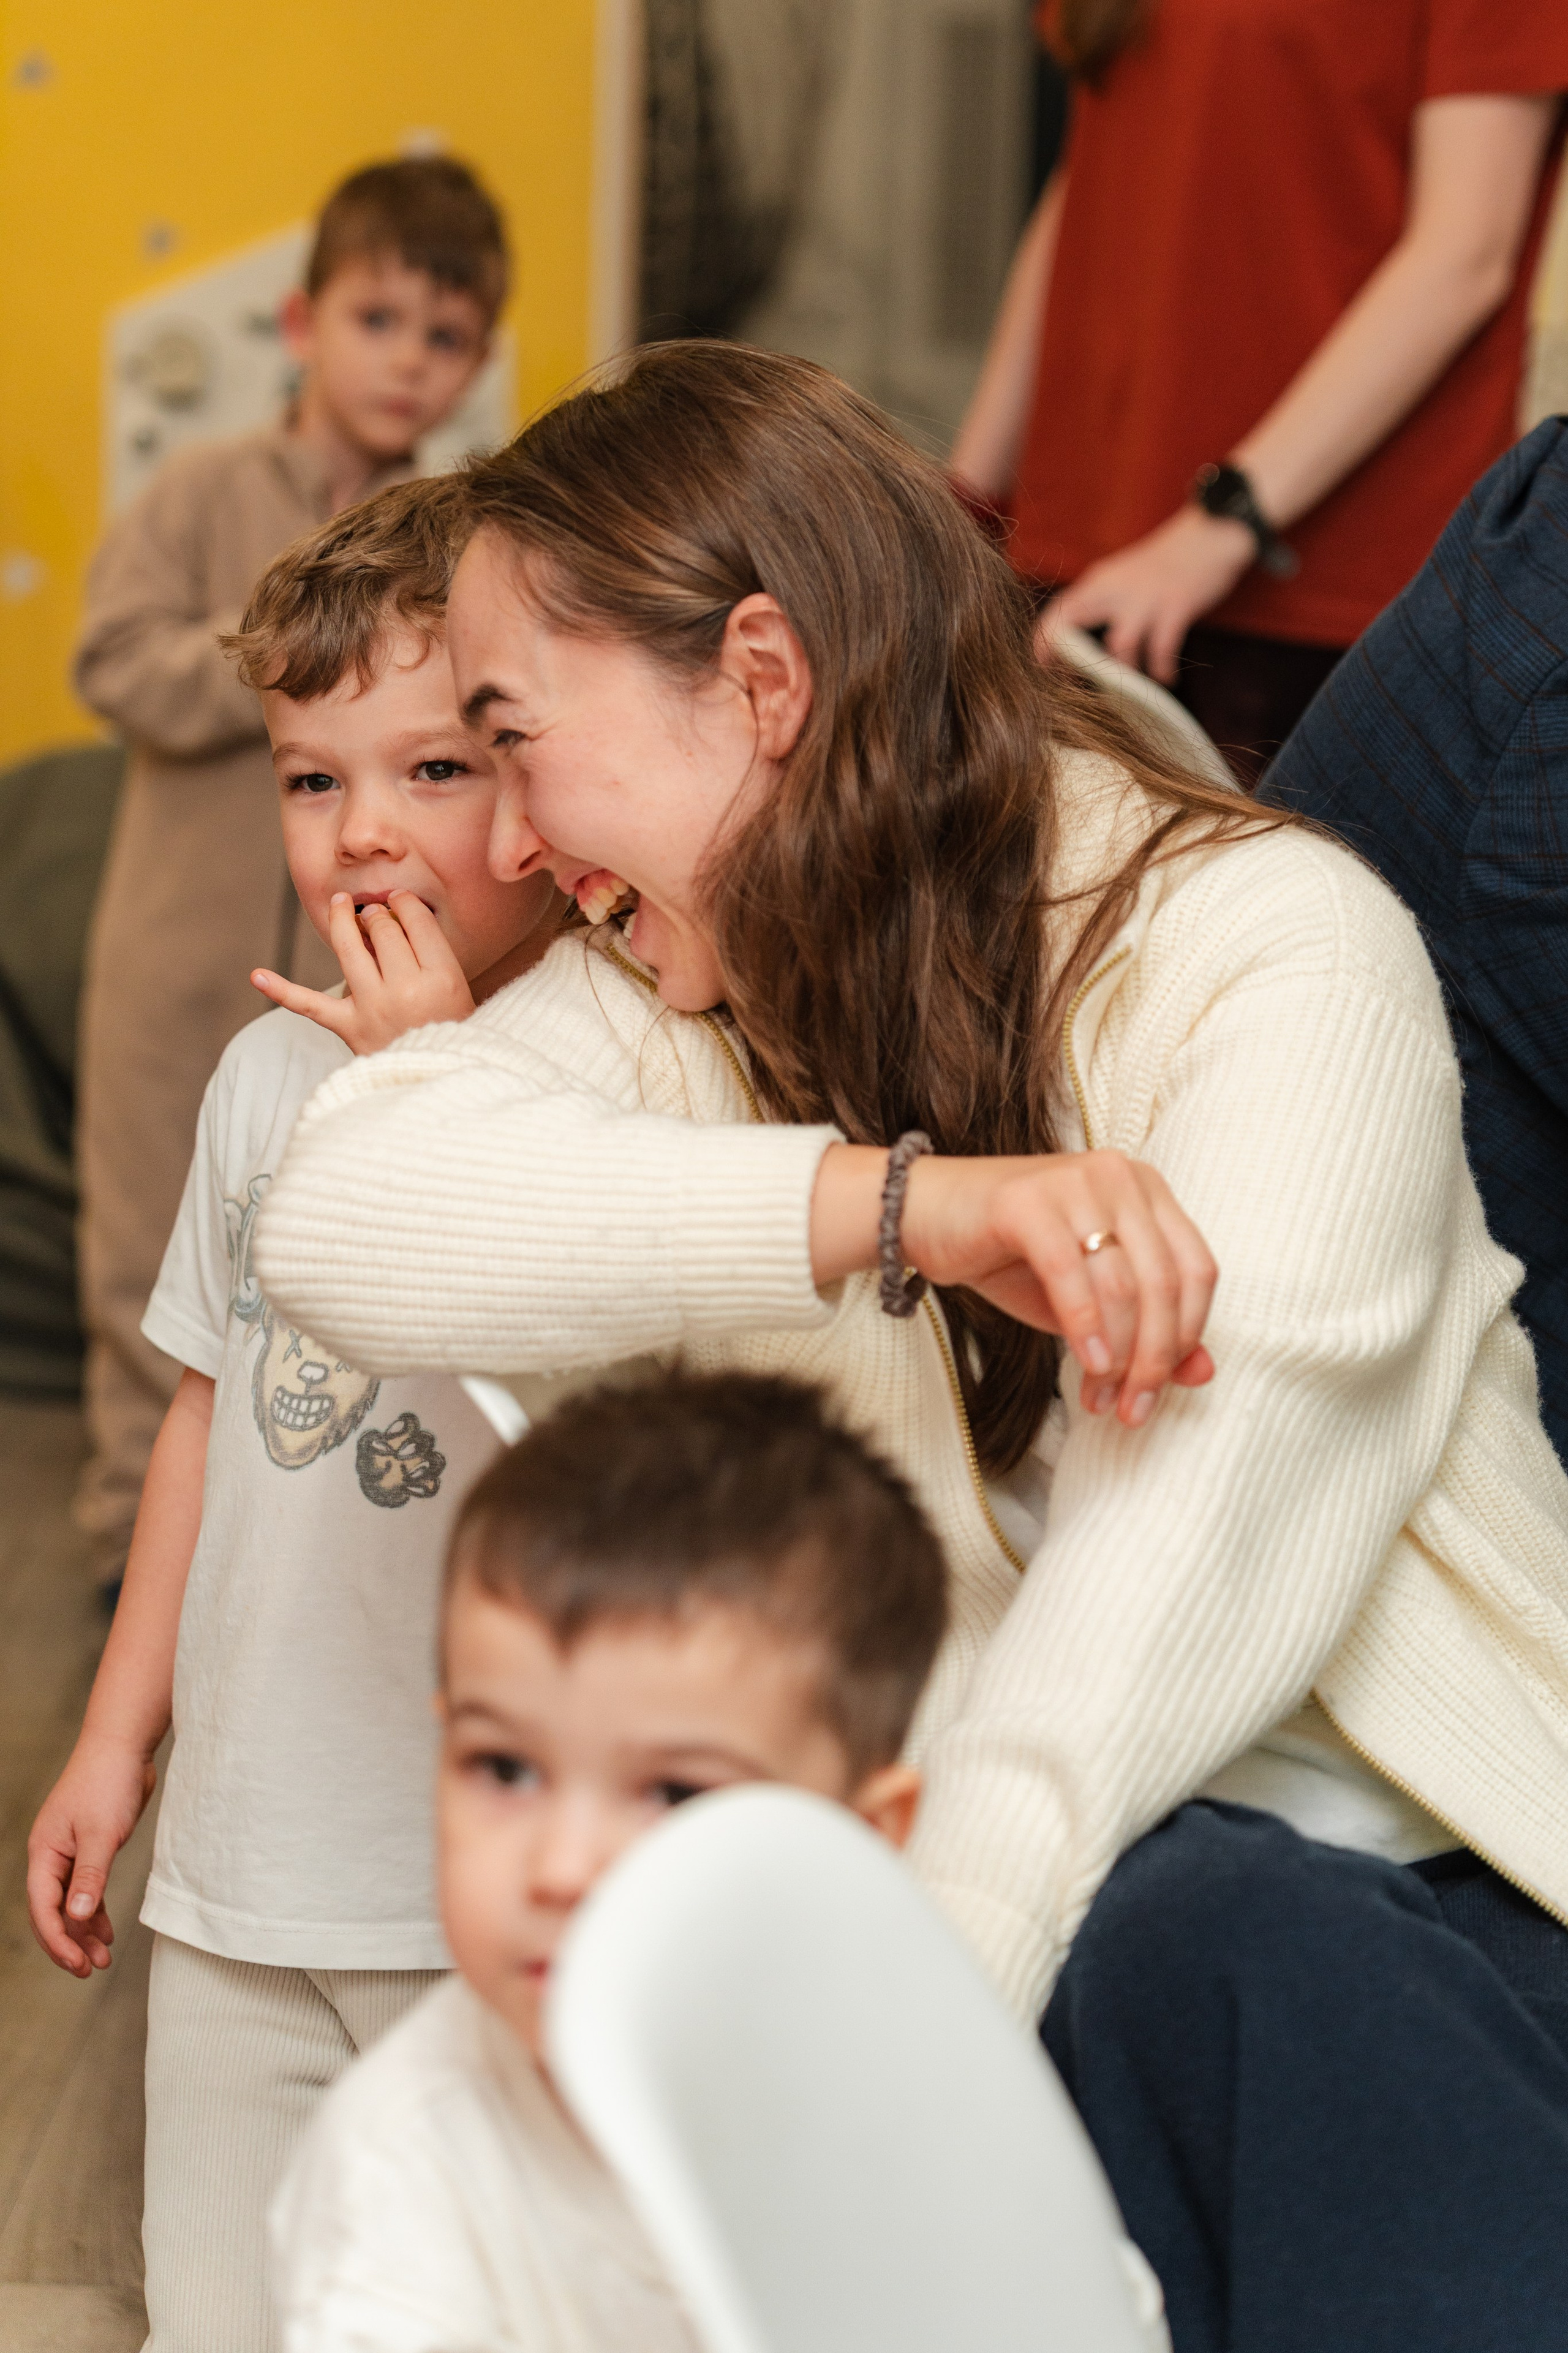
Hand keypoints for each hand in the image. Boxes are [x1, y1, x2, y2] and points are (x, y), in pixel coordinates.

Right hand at [27, 1736, 157, 1976]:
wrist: (124, 1745)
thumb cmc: (108, 1781)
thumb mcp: (100, 1833)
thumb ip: (89, 1876)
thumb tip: (76, 1918)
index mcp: (44, 1853)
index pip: (43, 1908)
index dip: (57, 1941)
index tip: (78, 1965)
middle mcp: (52, 1856)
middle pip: (52, 1911)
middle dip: (69, 1943)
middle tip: (91, 1970)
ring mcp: (71, 1852)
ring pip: (71, 1904)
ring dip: (85, 1932)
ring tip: (104, 1959)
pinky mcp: (92, 1847)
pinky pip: (87, 1890)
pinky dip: (96, 1911)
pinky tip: (108, 1931)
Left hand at [252, 891, 475, 1053]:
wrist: (439, 1080)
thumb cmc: (451, 1032)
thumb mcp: (458, 991)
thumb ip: (432, 954)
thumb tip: (392, 914)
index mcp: (442, 979)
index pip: (418, 922)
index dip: (405, 903)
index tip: (400, 900)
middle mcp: (406, 990)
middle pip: (384, 929)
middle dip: (377, 914)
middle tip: (377, 914)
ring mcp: (374, 1008)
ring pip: (349, 947)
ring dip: (342, 919)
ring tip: (341, 905)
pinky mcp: (349, 1027)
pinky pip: (310, 1005)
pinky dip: (282, 991)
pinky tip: (257, 976)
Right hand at [901, 1149, 1216, 1425]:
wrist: (922, 1215)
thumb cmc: (1010, 1256)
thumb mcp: (1090, 1300)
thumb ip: (1147, 1329)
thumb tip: (1203, 1373)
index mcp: (1147, 1190)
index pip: (1197, 1270)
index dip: (1186, 1338)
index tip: (1157, 1390)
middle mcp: (1120, 1176)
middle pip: (1164, 1282)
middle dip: (1153, 1359)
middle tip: (1132, 1410)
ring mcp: (1075, 1182)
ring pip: (1123, 1283)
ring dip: (1118, 1355)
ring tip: (1099, 1398)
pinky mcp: (1028, 1200)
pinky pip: (1070, 1273)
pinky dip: (1084, 1326)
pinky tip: (1085, 1364)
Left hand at [1041, 507, 1254, 682]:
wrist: (1212, 533)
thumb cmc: (1166, 561)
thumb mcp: (1123, 574)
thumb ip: (1102, 600)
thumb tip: (1081, 638)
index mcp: (1100, 580)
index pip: (1059, 609)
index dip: (1045, 640)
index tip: (1043, 666)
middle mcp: (1115, 587)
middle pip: (1073, 622)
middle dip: (1067, 657)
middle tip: (1072, 684)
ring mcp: (1146, 597)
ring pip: (1119, 646)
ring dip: (1123, 673)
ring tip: (1131, 689)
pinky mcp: (1176, 606)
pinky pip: (1162, 648)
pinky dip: (1161, 669)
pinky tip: (1167, 678)